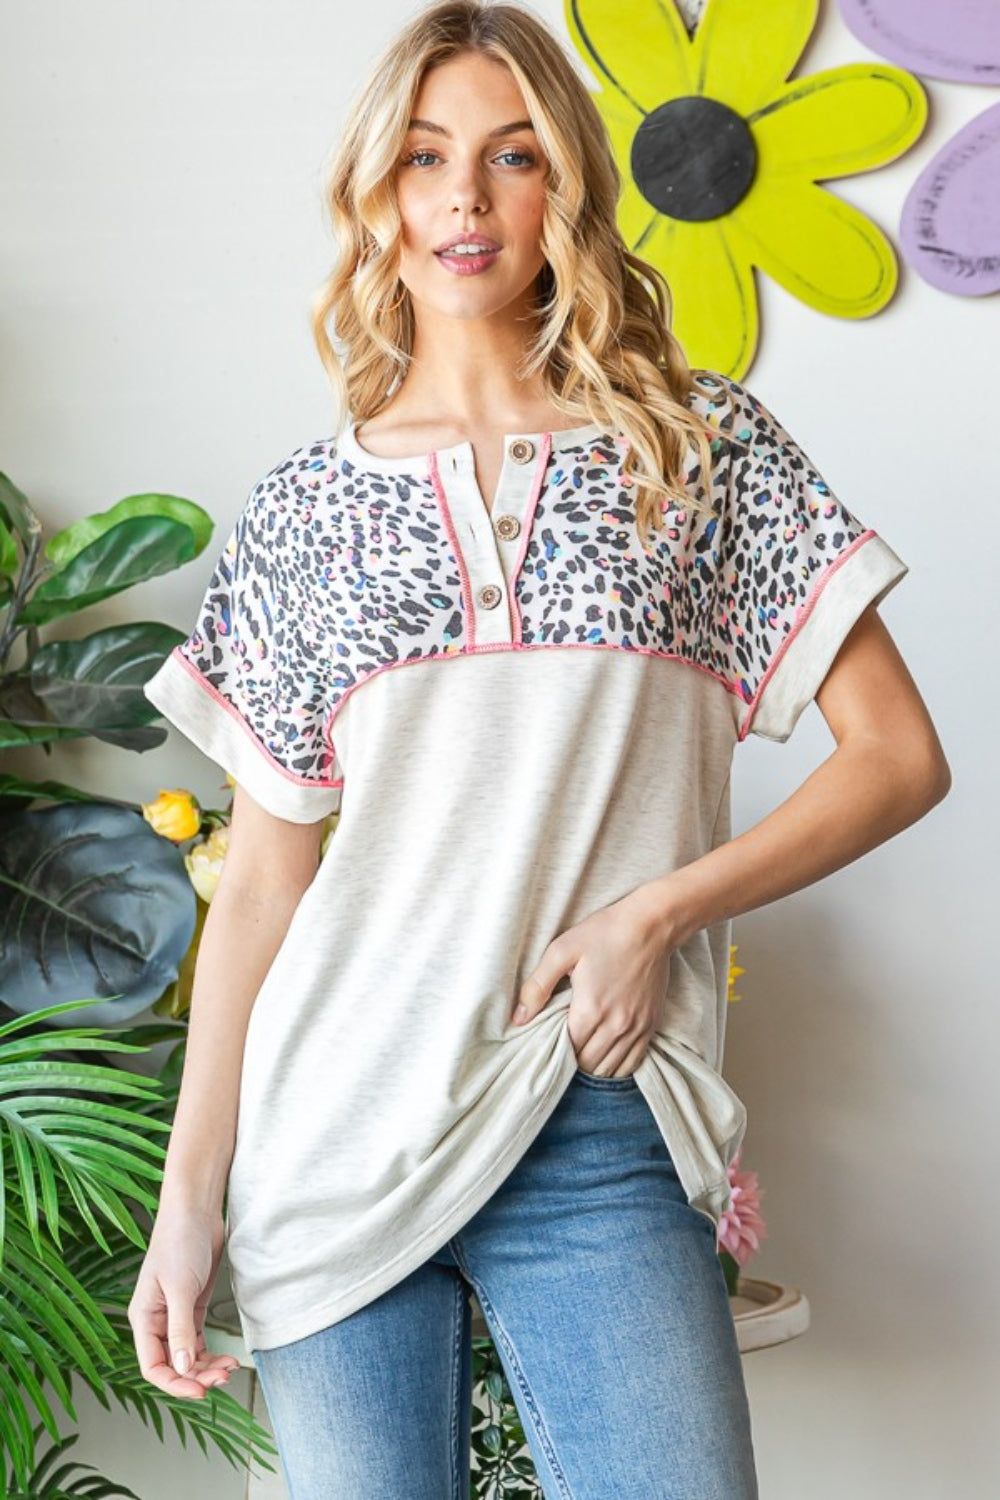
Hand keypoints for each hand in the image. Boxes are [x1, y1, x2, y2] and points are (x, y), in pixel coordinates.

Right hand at [128, 1205, 241, 1399]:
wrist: (196, 1211)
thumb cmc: (179, 1241)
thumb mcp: (180, 1288)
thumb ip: (180, 1330)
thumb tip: (182, 1368)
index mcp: (143, 1319)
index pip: (152, 1366)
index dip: (174, 1384)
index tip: (199, 1392)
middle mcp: (157, 1321)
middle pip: (172, 1365)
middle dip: (196, 1376)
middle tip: (222, 1378)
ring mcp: (175, 1315)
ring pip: (187, 1356)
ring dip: (206, 1367)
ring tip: (229, 1371)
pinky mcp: (192, 1306)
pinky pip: (197, 1341)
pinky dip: (211, 1352)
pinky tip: (226, 1357)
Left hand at [512, 885, 677, 1077]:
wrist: (651, 925)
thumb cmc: (604, 933)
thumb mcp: (561, 951)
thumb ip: (537, 986)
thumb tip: (519, 1018)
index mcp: (591, 1009)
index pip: (568, 1051)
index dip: (555, 1051)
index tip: (549, 1043)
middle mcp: (616, 1025)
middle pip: (588, 1064)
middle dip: (573, 1061)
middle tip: (563, 1048)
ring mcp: (637, 1027)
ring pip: (610, 1069)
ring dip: (593, 1067)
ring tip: (582, 1054)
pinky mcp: (651, 1024)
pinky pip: (634, 1062)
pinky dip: (618, 1067)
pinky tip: (606, 1057)